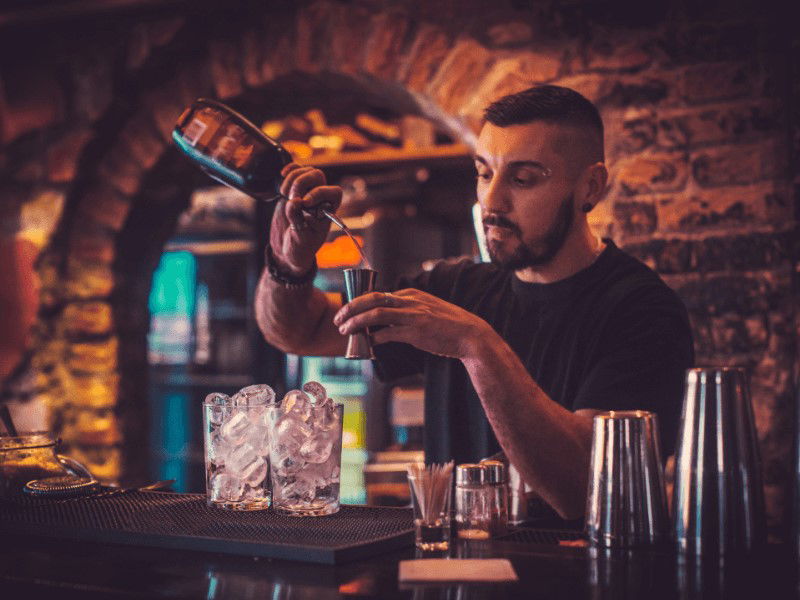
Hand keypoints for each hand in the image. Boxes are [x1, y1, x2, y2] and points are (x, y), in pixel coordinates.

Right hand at [270, 163, 342, 275]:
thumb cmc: (300, 246)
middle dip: (302, 184)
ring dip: (292, 179)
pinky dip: (289, 169)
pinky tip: (282, 174)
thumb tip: (294, 202)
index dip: (318, 193)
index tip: (305, 203)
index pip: (333, 191)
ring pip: (306, 171)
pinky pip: (295, 171)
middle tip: (291, 198)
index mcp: (328, 211)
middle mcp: (321, 199)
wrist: (288, 248)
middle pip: (318, 176)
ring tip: (284, 195)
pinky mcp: (294, 190)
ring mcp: (307, 192)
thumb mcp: (300, 237)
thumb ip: (297, 219)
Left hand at [333, 288, 492, 359]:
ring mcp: (414, 315)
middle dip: (351, 308)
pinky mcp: (417, 331)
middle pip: (372, 299)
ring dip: (356, 322)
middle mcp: (410, 301)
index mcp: (411, 294)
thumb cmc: (447, 326)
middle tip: (339, 319)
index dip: (359, 303)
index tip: (348, 312)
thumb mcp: (426, 310)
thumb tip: (383, 323)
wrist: (470, 335)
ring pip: (377, 314)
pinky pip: (389, 333)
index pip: (378, 294)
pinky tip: (368, 343)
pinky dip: (375, 338)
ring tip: (345, 331)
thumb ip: (406, 311)